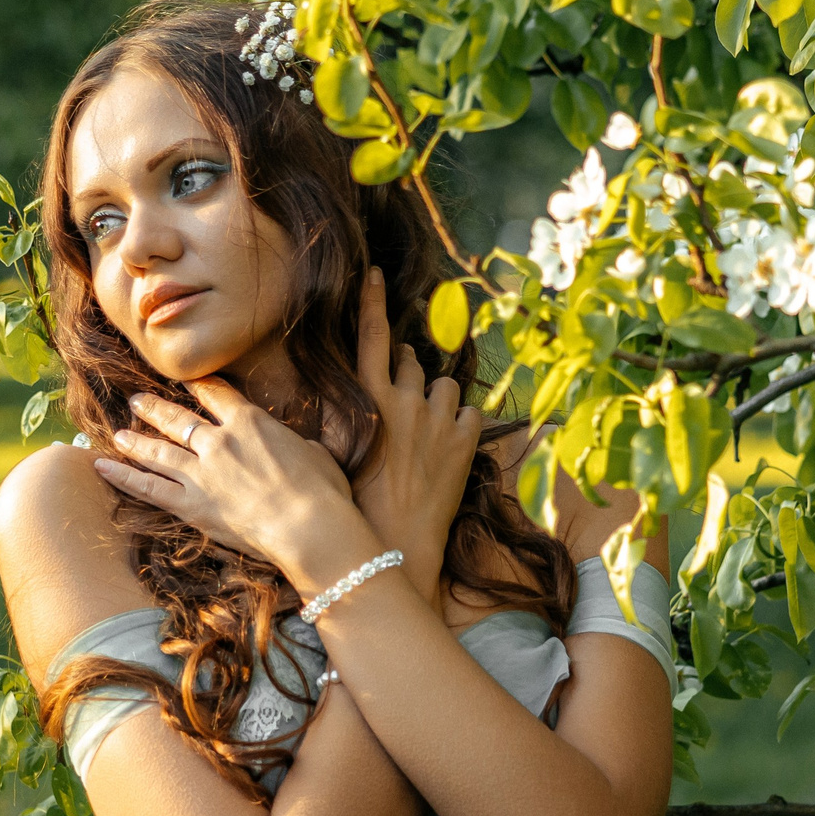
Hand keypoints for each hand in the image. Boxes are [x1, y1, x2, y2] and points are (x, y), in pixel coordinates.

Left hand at [95, 378, 383, 596]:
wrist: (309, 527)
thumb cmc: (323, 491)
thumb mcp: (317, 455)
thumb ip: (298, 446)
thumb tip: (300, 448)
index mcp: (250, 422)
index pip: (217, 394)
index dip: (199, 386)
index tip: (186, 382)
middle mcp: (219, 442)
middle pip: (178, 418)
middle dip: (155, 408)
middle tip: (137, 400)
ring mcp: (201, 473)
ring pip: (158, 450)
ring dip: (135, 440)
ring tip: (118, 433)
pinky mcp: (191, 505)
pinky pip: (148, 488)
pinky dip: (123, 477)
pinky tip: (101, 466)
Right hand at [342, 268, 482, 605]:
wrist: (394, 542)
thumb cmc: (357, 502)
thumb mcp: (343, 451)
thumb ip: (353, 415)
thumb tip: (365, 396)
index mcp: (369, 400)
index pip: (371, 336)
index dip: (373, 301)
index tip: (377, 273)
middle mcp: (405, 400)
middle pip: (410, 362)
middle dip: (408, 373)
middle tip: (404, 407)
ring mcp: (439, 419)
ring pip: (446, 385)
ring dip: (439, 400)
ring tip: (427, 434)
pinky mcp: (466, 440)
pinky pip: (471, 415)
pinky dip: (463, 427)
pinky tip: (450, 450)